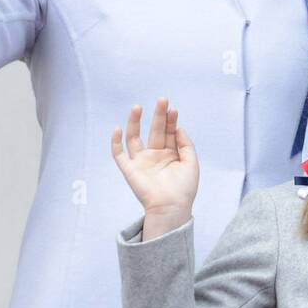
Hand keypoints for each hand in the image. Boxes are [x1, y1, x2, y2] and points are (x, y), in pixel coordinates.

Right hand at [112, 97, 198, 236]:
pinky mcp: (130, 170)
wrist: (172, 207)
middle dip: (158, 115)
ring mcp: (142, 161)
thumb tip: (179, 128)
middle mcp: (155, 155)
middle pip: (155, 130)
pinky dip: (116, 142)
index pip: (169, 132)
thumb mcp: (191, 163)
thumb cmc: (184, 189)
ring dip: (135, 122)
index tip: (173, 109)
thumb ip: (186, 145)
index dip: (171, 120)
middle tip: (162, 100)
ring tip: (138, 107)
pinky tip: (118, 128)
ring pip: (135, 138)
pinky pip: (119, 154)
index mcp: (171, 154)